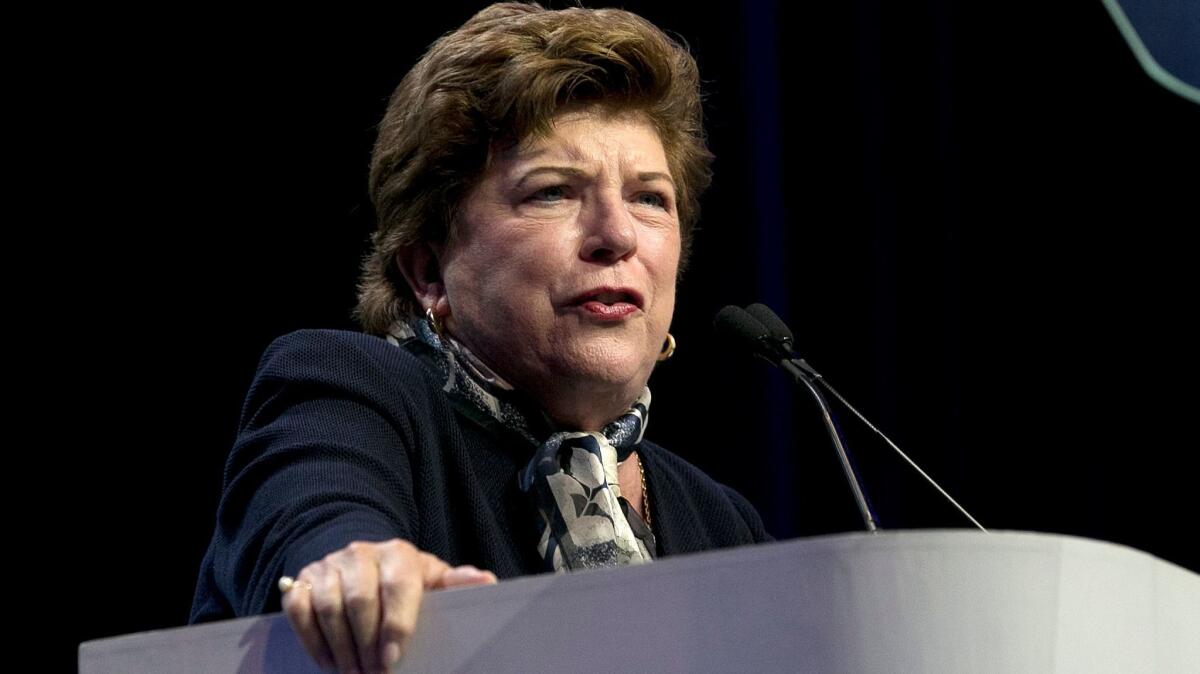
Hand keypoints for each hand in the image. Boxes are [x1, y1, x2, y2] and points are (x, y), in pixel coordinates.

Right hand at [281, 538, 496, 672]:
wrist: (363, 563)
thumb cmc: (405, 580)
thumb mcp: (431, 579)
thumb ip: (457, 583)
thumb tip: (486, 581)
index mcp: (398, 553)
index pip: (397, 586)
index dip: (395, 625)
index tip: (392, 660)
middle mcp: (361, 553)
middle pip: (359, 600)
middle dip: (366, 644)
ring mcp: (329, 565)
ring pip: (328, 606)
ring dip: (340, 647)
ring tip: (353, 673)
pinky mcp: (303, 579)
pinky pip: (299, 610)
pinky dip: (312, 640)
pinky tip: (328, 663)